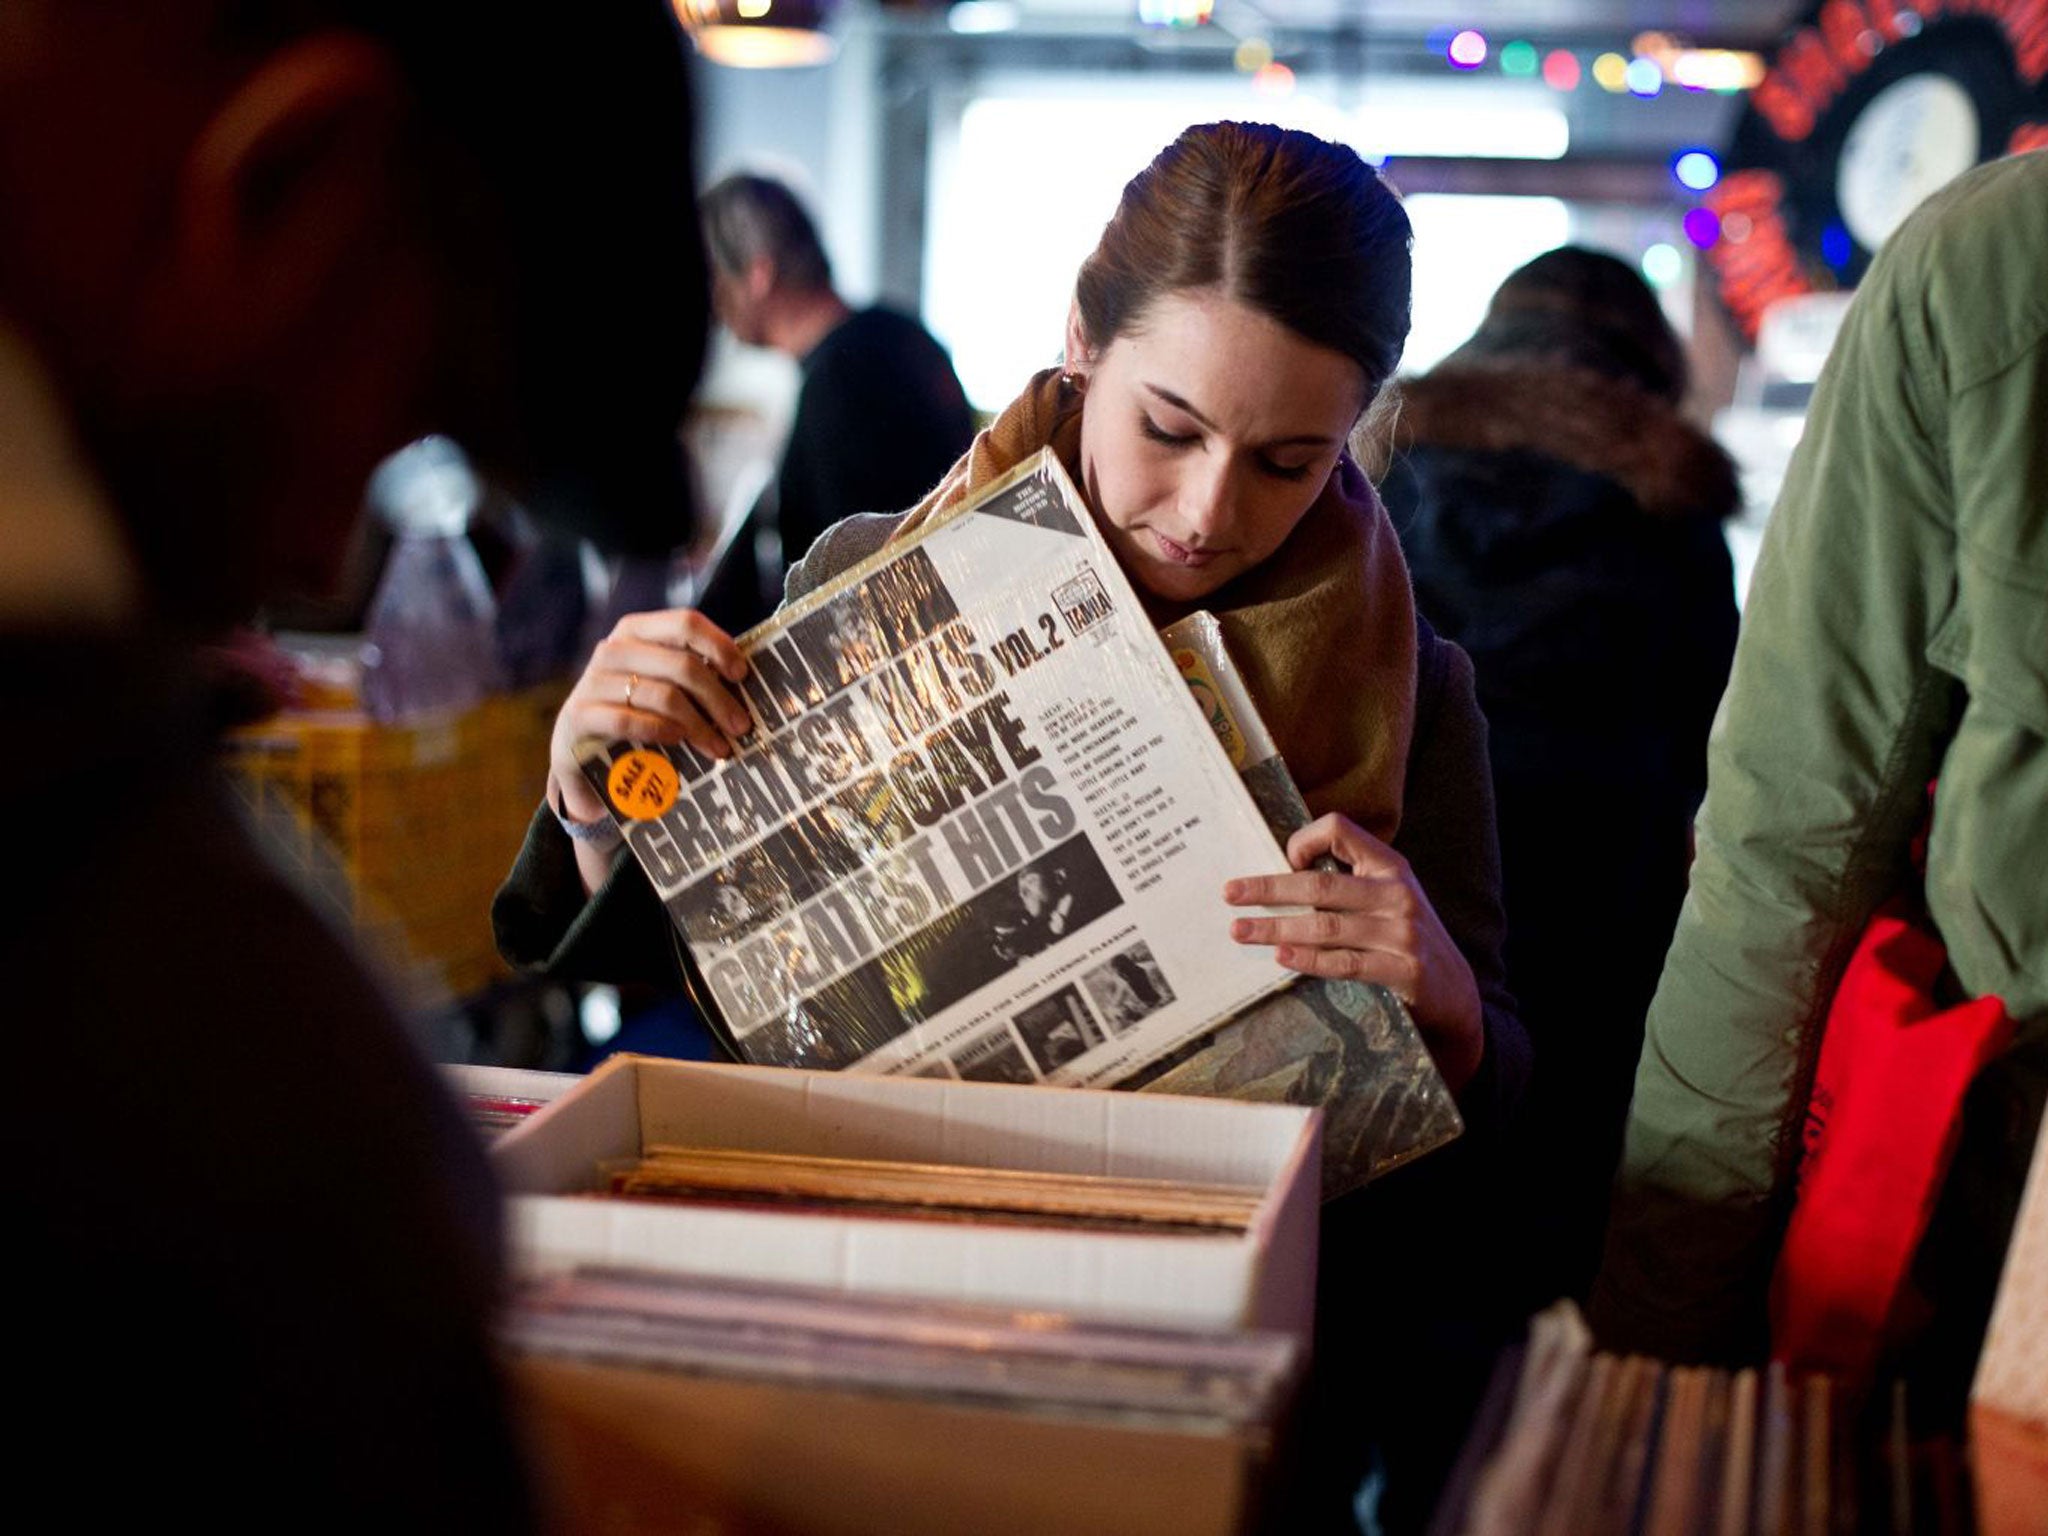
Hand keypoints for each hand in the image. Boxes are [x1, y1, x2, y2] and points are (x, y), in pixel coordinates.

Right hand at [548, 609, 750, 824]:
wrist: (580, 754)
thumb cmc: (635, 714)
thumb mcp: (661, 686)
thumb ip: (691, 675)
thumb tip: (745, 679)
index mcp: (636, 631)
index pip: (685, 622)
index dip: (718, 645)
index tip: (742, 674)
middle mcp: (612, 650)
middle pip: (681, 664)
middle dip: (718, 698)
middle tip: (741, 726)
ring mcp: (592, 683)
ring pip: (662, 695)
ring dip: (699, 725)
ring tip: (719, 747)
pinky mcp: (578, 717)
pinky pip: (629, 720)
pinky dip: (660, 731)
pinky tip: (679, 741)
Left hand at [1224, 813, 1484, 1093]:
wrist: (1455, 993)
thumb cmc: (1406, 939)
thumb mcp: (1389, 898)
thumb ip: (1350, 883)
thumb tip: (1282, 876)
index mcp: (1390, 866)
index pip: (1340, 829)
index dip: (1304, 839)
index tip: (1279, 860)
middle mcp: (1397, 893)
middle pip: (1320, 883)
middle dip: (1269, 888)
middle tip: (1230, 894)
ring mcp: (1402, 932)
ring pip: (1325, 925)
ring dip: (1276, 927)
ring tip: (1241, 931)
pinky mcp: (1403, 970)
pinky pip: (1346, 963)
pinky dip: (1310, 960)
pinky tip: (1282, 957)